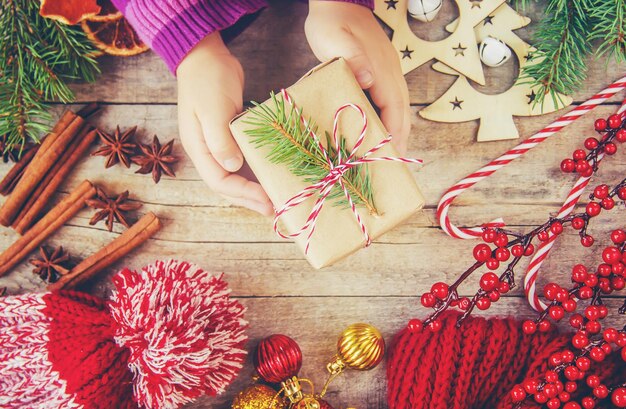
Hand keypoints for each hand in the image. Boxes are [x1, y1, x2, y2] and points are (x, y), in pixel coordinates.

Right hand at [177, 33, 272, 215]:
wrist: (207, 57)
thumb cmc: (207, 81)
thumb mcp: (212, 109)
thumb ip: (220, 140)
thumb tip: (232, 167)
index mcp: (198, 148)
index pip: (220, 181)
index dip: (243, 194)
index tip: (266, 200)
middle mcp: (208, 151)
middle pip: (228, 185)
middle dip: (250, 199)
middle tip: (274, 210)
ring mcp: (219, 144)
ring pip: (237, 175)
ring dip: (254, 189)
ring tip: (275, 200)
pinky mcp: (231, 136)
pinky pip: (244, 160)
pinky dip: (257, 171)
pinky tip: (271, 176)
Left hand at [305, 1, 410, 152]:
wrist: (338, 0)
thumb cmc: (332, 21)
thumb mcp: (336, 39)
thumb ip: (352, 58)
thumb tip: (369, 80)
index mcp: (381, 69)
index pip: (393, 107)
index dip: (394, 131)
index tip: (392, 153)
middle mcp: (390, 72)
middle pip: (402, 111)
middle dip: (400, 138)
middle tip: (395, 163)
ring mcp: (388, 71)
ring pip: (399, 107)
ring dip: (397, 130)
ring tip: (390, 153)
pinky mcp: (381, 71)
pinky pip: (390, 100)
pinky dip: (390, 118)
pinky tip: (381, 128)